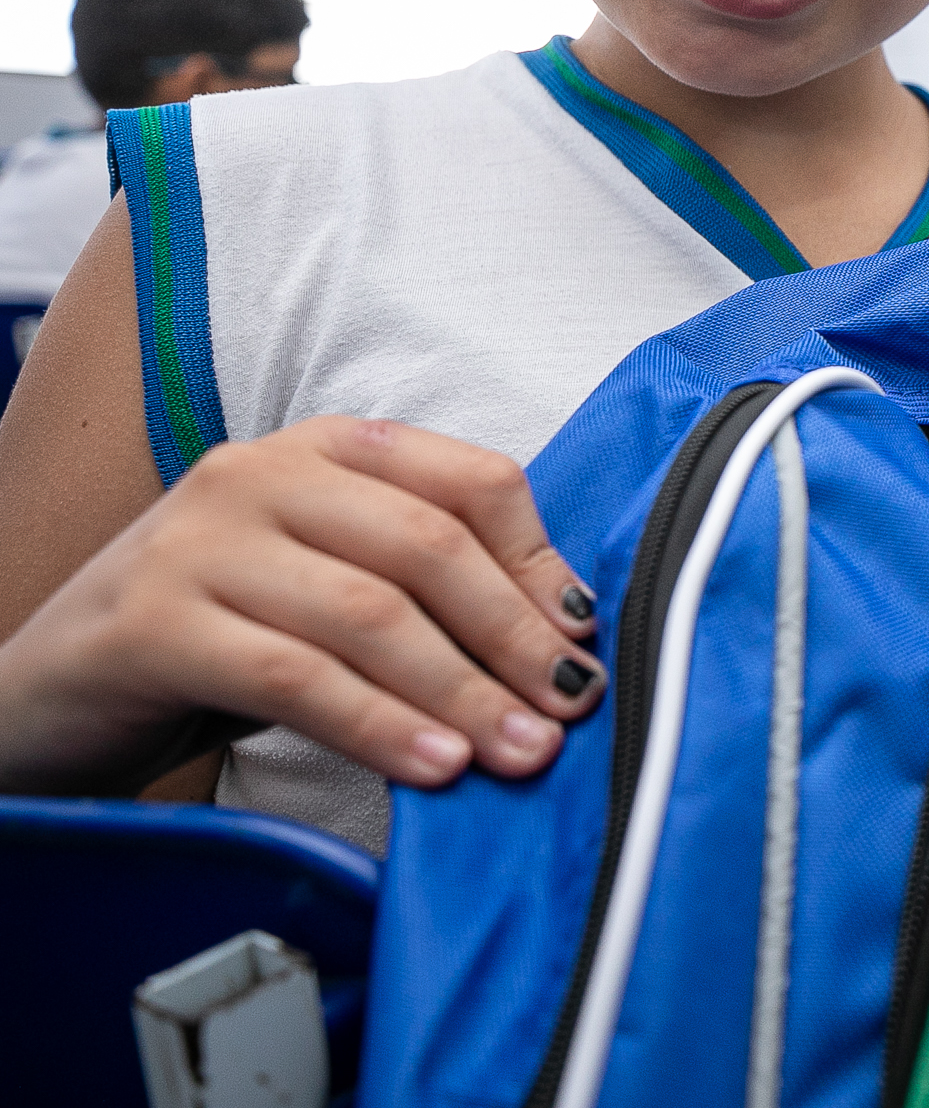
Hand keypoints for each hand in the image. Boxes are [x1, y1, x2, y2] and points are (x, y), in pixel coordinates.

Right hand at [0, 418, 604, 797]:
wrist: (48, 697)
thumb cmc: (216, 643)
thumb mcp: (329, 593)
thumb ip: (424, 592)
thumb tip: (561, 644)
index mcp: (325, 450)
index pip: (470, 481)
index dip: (540, 562)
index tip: (586, 638)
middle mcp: (259, 474)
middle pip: (429, 545)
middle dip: (513, 636)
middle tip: (570, 711)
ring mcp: (197, 542)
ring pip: (368, 612)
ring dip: (460, 692)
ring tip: (518, 753)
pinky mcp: (151, 621)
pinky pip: (293, 674)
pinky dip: (377, 724)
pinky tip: (432, 766)